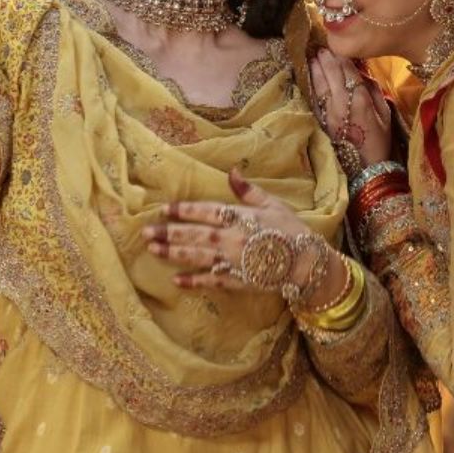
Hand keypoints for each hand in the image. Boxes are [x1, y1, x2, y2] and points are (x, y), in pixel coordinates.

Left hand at [144, 169, 346, 308]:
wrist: (308, 263)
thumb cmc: (291, 230)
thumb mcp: (272, 205)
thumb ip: (248, 191)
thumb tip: (231, 171)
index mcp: (239, 217)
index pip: (204, 211)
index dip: (183, 210)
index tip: (164, 209)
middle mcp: (231, 238)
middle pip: (193, 234)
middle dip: (168, 232)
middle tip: (145, 231)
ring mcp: (232, 260)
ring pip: (196, 256)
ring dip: (172, 253)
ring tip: (152, 249)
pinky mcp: (236, 280)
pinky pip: (210, 280)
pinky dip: (192, 281)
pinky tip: (176, 280)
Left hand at [307, 49, 390, 172]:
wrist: (365, 166)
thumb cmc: (380, 140)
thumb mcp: (385, 114)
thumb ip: (375, 92)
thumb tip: (364, 75)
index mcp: (360, 101)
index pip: (348, 73)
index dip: (341, 58)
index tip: (337, 46)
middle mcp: (341, 104)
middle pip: (331, 76)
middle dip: (325, 60)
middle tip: (320, 47)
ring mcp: (328, 113)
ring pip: (319, 86)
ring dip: (315, 70)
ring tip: (312, 57)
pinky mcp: (321, 121)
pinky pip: (315, 99)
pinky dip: (312, 86)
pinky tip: (310, 77)